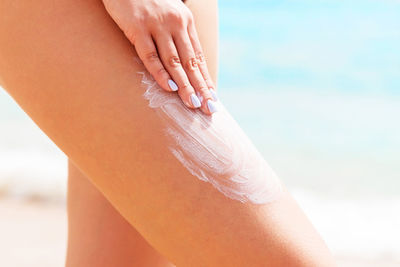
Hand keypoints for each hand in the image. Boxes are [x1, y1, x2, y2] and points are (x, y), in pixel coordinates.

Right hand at [102, 0, 217, 113]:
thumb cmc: (147, 1)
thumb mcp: (168, 15)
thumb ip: (177, 35)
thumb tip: (184, 64)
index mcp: (185, 22)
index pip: (198, 57)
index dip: (205, 78)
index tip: (212, 97)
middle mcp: (175, 24)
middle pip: (190, 62)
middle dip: (200, 87)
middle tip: (208, 107)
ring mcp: (157, 25)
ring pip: (174, 61)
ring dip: (184, 84)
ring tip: (192, 103)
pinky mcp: (137, 28)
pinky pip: (150, 55)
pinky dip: (160, 72)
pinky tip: (169, 87)